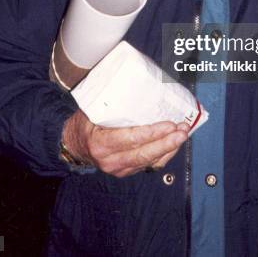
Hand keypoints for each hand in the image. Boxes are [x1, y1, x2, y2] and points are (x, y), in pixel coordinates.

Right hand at [62, 109, 188, 176]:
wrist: (73, 145)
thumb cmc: (84, 123)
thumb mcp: (92, 111)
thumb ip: (111, 103)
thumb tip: (136, 86)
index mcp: (101, 143)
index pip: (130, 139)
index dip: (152, 133)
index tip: (169, 124)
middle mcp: (110, 160)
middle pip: (144, 154)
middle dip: (167, 142)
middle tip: (183, 130)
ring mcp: (119, 169)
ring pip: (149, 162)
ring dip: (169, 149)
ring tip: (183, 134)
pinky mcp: (126, 172)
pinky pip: (148, 165)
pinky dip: (163, 155)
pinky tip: (173, 145)